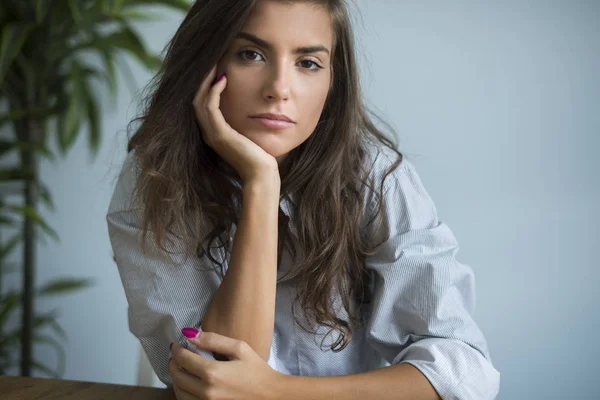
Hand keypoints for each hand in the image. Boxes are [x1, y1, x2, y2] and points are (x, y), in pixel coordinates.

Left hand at [169, 331, 283, 399]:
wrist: (270, 396)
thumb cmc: (257, 370)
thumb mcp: (239, 348)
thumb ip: (213, 340)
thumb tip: (191, 334)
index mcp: (213, 372)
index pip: (183, 359)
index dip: (176, 350)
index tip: (176, 344)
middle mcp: (206, 391)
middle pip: (177, 376)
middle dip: (174, 363)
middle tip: (176, 355)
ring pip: (179, 392)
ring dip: (176, 378)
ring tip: (181, 368)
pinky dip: (183, 392)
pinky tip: (189, 383)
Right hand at [193, 65, 279, 184]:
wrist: (261, 175)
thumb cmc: (260, 157)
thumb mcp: (249, 135)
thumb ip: (244, 123)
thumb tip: (252, 107)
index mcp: (214, 134)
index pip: (202, 105)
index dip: (206, 86)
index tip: (216, 69)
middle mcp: (208, 133)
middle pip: (196, 100)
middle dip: (203, 80)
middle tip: (212, 62)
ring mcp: (212, 134)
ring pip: (199, 100)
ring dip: (206, 81)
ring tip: (215, 65)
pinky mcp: (219, 134)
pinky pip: (210, 106)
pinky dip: (214, 91)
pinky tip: (223, 79)